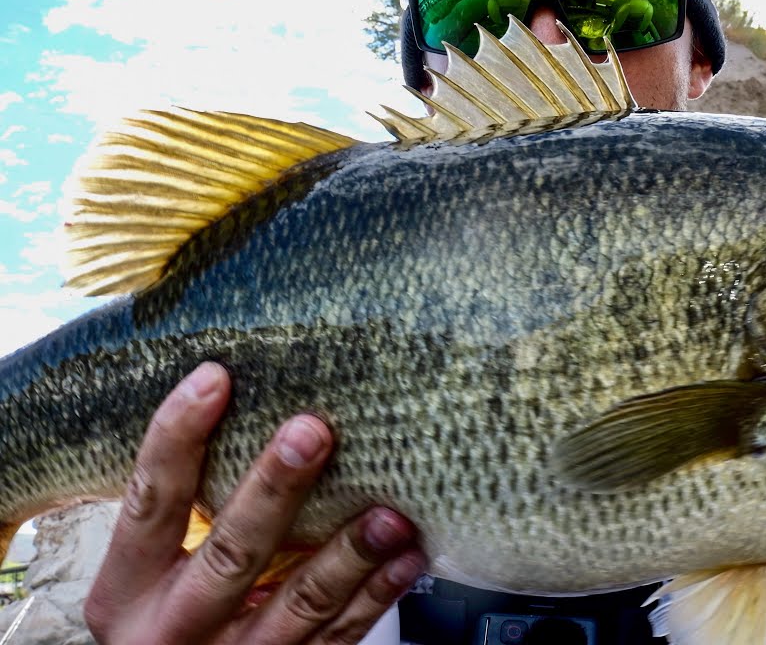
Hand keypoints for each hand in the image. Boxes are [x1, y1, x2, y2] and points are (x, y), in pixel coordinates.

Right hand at [86, 362, 427, 644]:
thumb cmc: (169, 612)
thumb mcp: (151, 574)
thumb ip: (190, 514)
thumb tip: (259, 413)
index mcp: (126, 590)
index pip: (151, 502)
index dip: (177, 438)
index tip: (214, 379)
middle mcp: (174, 626)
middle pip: (230, 552)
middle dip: (275, 490)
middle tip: (312, 433)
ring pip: (299, 602)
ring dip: (350, 553)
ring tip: (389, 514)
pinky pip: (338, 635)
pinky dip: (377, 595)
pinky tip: (406, 558)